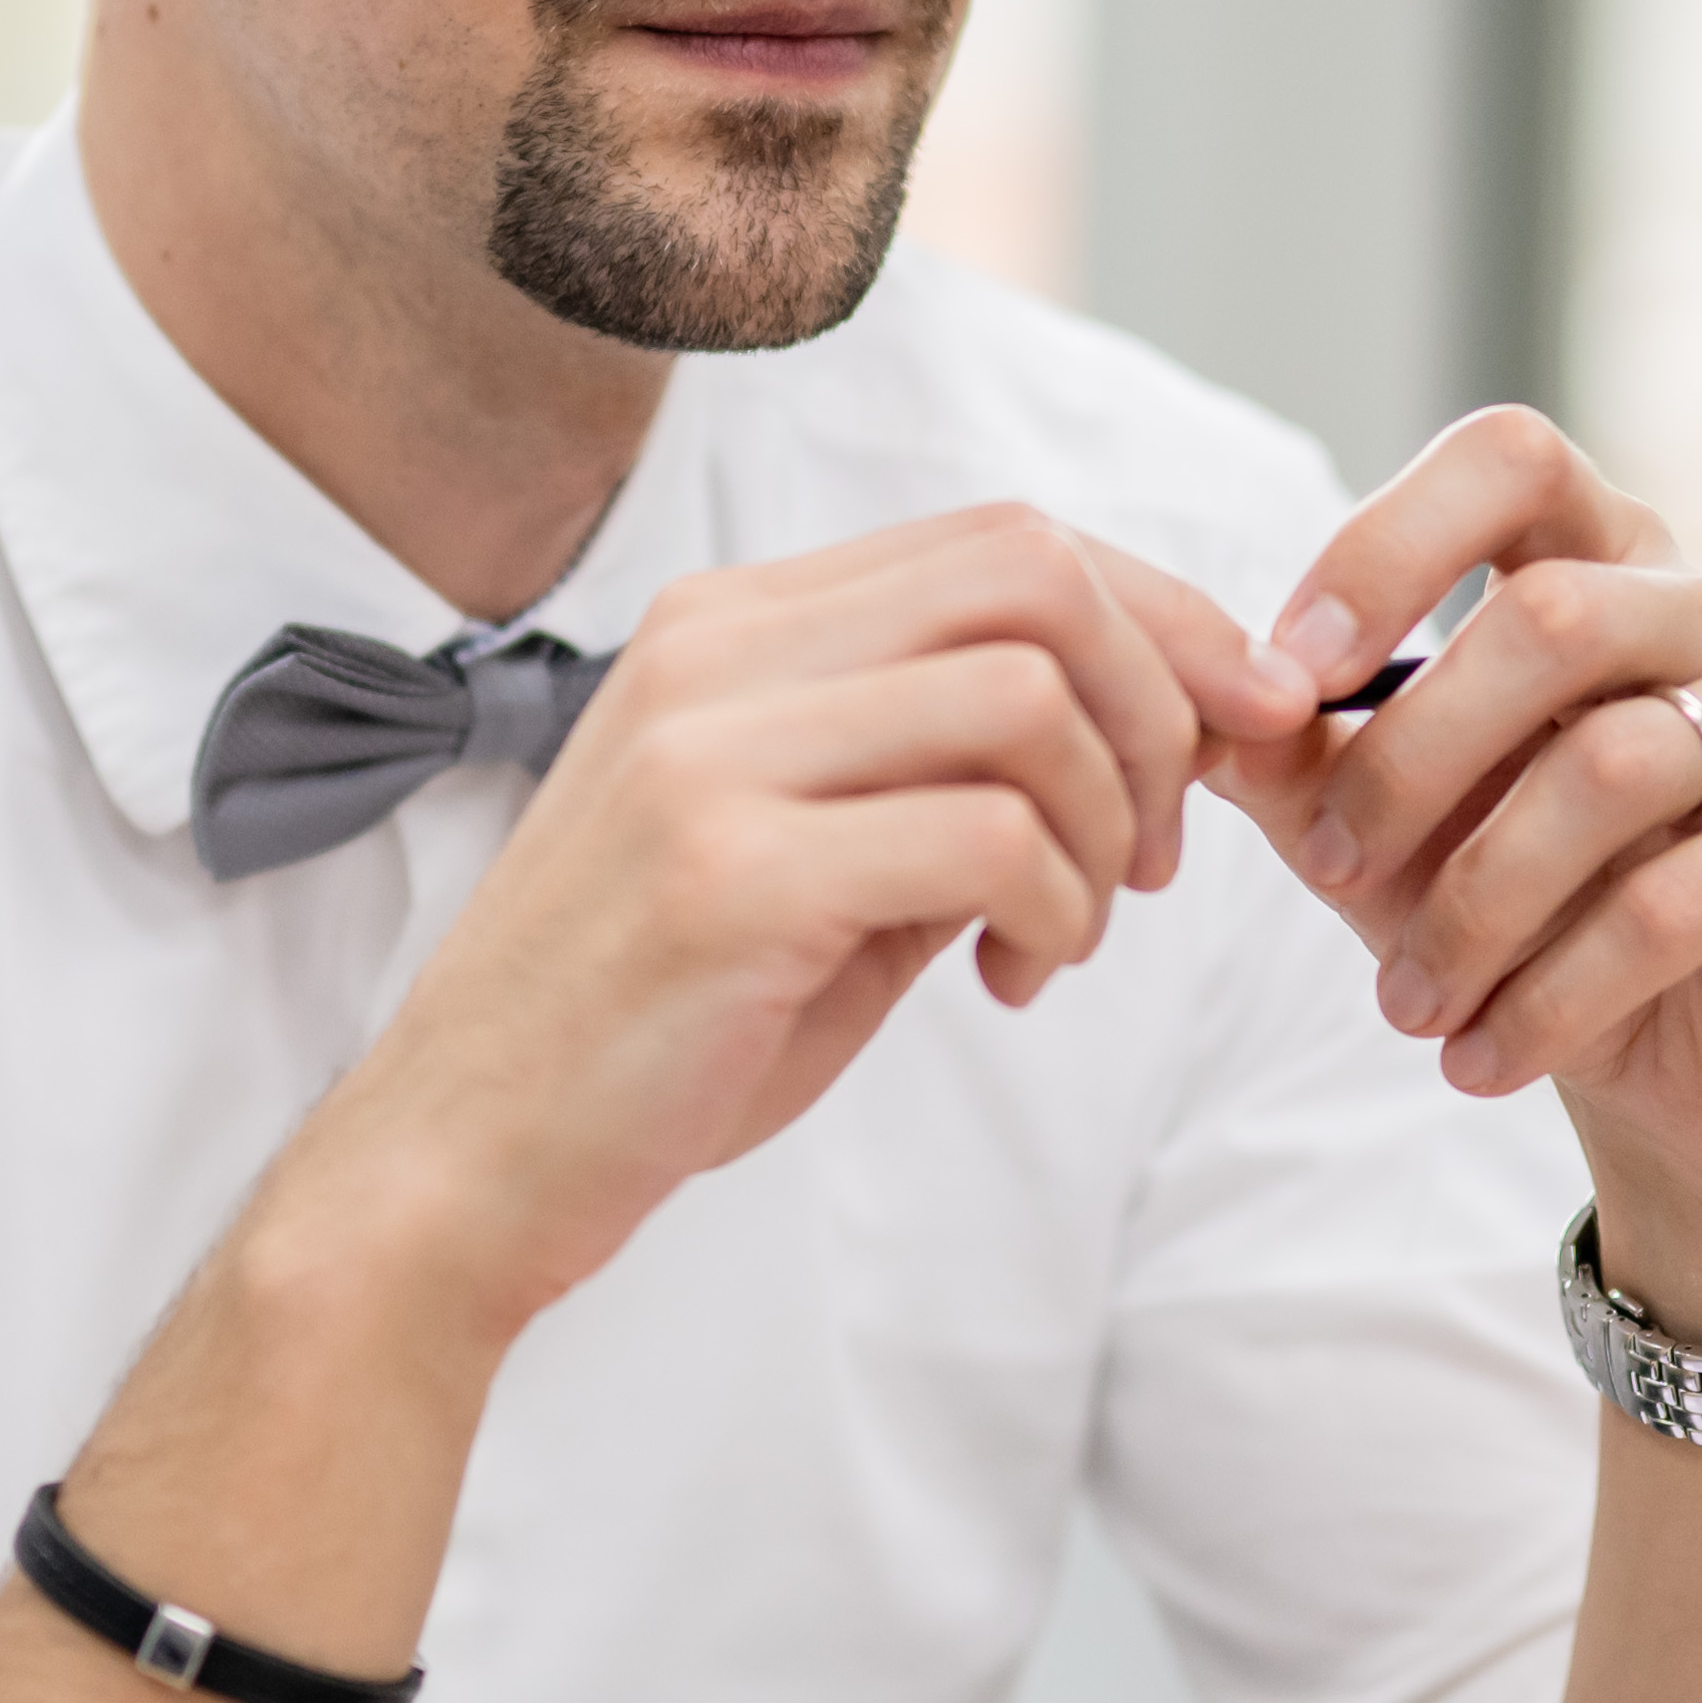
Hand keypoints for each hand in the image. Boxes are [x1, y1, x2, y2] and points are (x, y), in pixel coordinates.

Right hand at [304, 504, 1290, 1341]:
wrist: (459, 1163)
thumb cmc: (651, 1026)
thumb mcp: (813, 863)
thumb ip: (948, 779)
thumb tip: (1166, 728)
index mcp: (729, 627)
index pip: (1007, 539)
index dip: (1164, 618)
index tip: (1242, 727)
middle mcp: (714, 655)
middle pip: (1035, 574)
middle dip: (1160, 706)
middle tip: (1159, 855)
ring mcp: (710, 756)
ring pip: (1026, 696)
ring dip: (1109, 827)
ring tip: (1068, 933)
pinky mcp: (728, 875)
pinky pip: (988, 837)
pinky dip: (1056, 907)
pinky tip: (1015, 976)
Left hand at [1243, 412, 1701, 1309]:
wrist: (1681, 1079)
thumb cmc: (1521, 917)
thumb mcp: (1380, 829)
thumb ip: (1291, 753)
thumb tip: (1181, 695)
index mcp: (1607, 557)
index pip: (1510, 457)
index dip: (1389, 544)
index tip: (1288, 675)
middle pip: (1546, 619)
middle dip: (1407, 763)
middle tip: (1332, 878)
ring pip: (1606, 771)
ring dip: (1473, 908)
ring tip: (1406, 1008)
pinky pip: (1678, 900)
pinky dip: (1554, 994)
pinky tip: (1482, 1058)